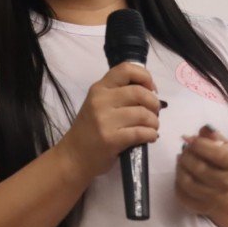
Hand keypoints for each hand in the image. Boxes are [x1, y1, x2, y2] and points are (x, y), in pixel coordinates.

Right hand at [56, 62, 160, 181]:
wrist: (73, 157)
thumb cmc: (90, 130)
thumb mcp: (98, 104)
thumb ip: (118, 94)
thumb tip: (151, 92)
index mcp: (99, 88)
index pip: (126, 69)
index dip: (145, 77)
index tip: (151, 89)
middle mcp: (100, 100)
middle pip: (140, 92)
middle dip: (154, 103)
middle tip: (154, 113)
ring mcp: (105, 120)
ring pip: (143, 114)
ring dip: (154, 122)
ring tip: (151, 127)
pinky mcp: (111, 139)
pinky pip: (141, 132)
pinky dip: (151, 134)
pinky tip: (149, 137)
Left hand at [175, 124, 227, 215]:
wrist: (225, 186)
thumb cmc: (219, 160)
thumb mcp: (220, 143)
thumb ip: (211, 134)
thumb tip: (203, 130)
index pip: (218, 154)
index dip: (200, 145)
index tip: (189, 139)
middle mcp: (226, 183)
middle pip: (200, 168)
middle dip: (186, 155)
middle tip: (184, 150)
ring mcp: (214, 198)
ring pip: (188, 183)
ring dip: (179, 168)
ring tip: (181, 161)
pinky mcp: (200, 207)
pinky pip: (181, 194)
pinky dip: (177, 182)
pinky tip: (182, 174)